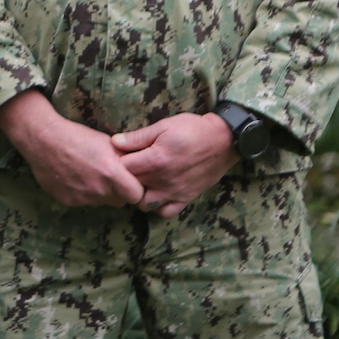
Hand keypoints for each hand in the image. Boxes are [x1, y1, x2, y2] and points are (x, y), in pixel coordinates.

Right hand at [0, 90, 144, 208]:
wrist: (43, 138)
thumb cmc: (77, 135)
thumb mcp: (107, 142)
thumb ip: (125, 159)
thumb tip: (142, 168)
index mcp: (111, 173)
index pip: (137, 196)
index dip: (136, 189)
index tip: (130, 181)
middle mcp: (98, 190)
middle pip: (119, 201)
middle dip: (118, 191)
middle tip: (109, 176)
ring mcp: (82, 198)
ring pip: (101, 202)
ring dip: (100, 192)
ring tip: (88, 173)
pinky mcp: (68, 201)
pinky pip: (83, 201)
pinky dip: (82, 192)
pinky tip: (74, 177)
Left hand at [112, 114, 238, 217]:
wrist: (223, 141)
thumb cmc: (192, 129)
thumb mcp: (163, 126)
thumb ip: (138, 137)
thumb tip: (114, 142)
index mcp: (155, 160)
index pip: (122, 168)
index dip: (116, 161)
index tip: (118, 155)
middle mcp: (163, 180)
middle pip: (131, 186)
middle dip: (124, 178)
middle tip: (127, 167)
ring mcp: (174, 192)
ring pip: (144, 204)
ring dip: (138, 195)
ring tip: (140, 181)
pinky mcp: (186, 198)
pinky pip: (165, 212)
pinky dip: (157, 206)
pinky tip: (156, 193)